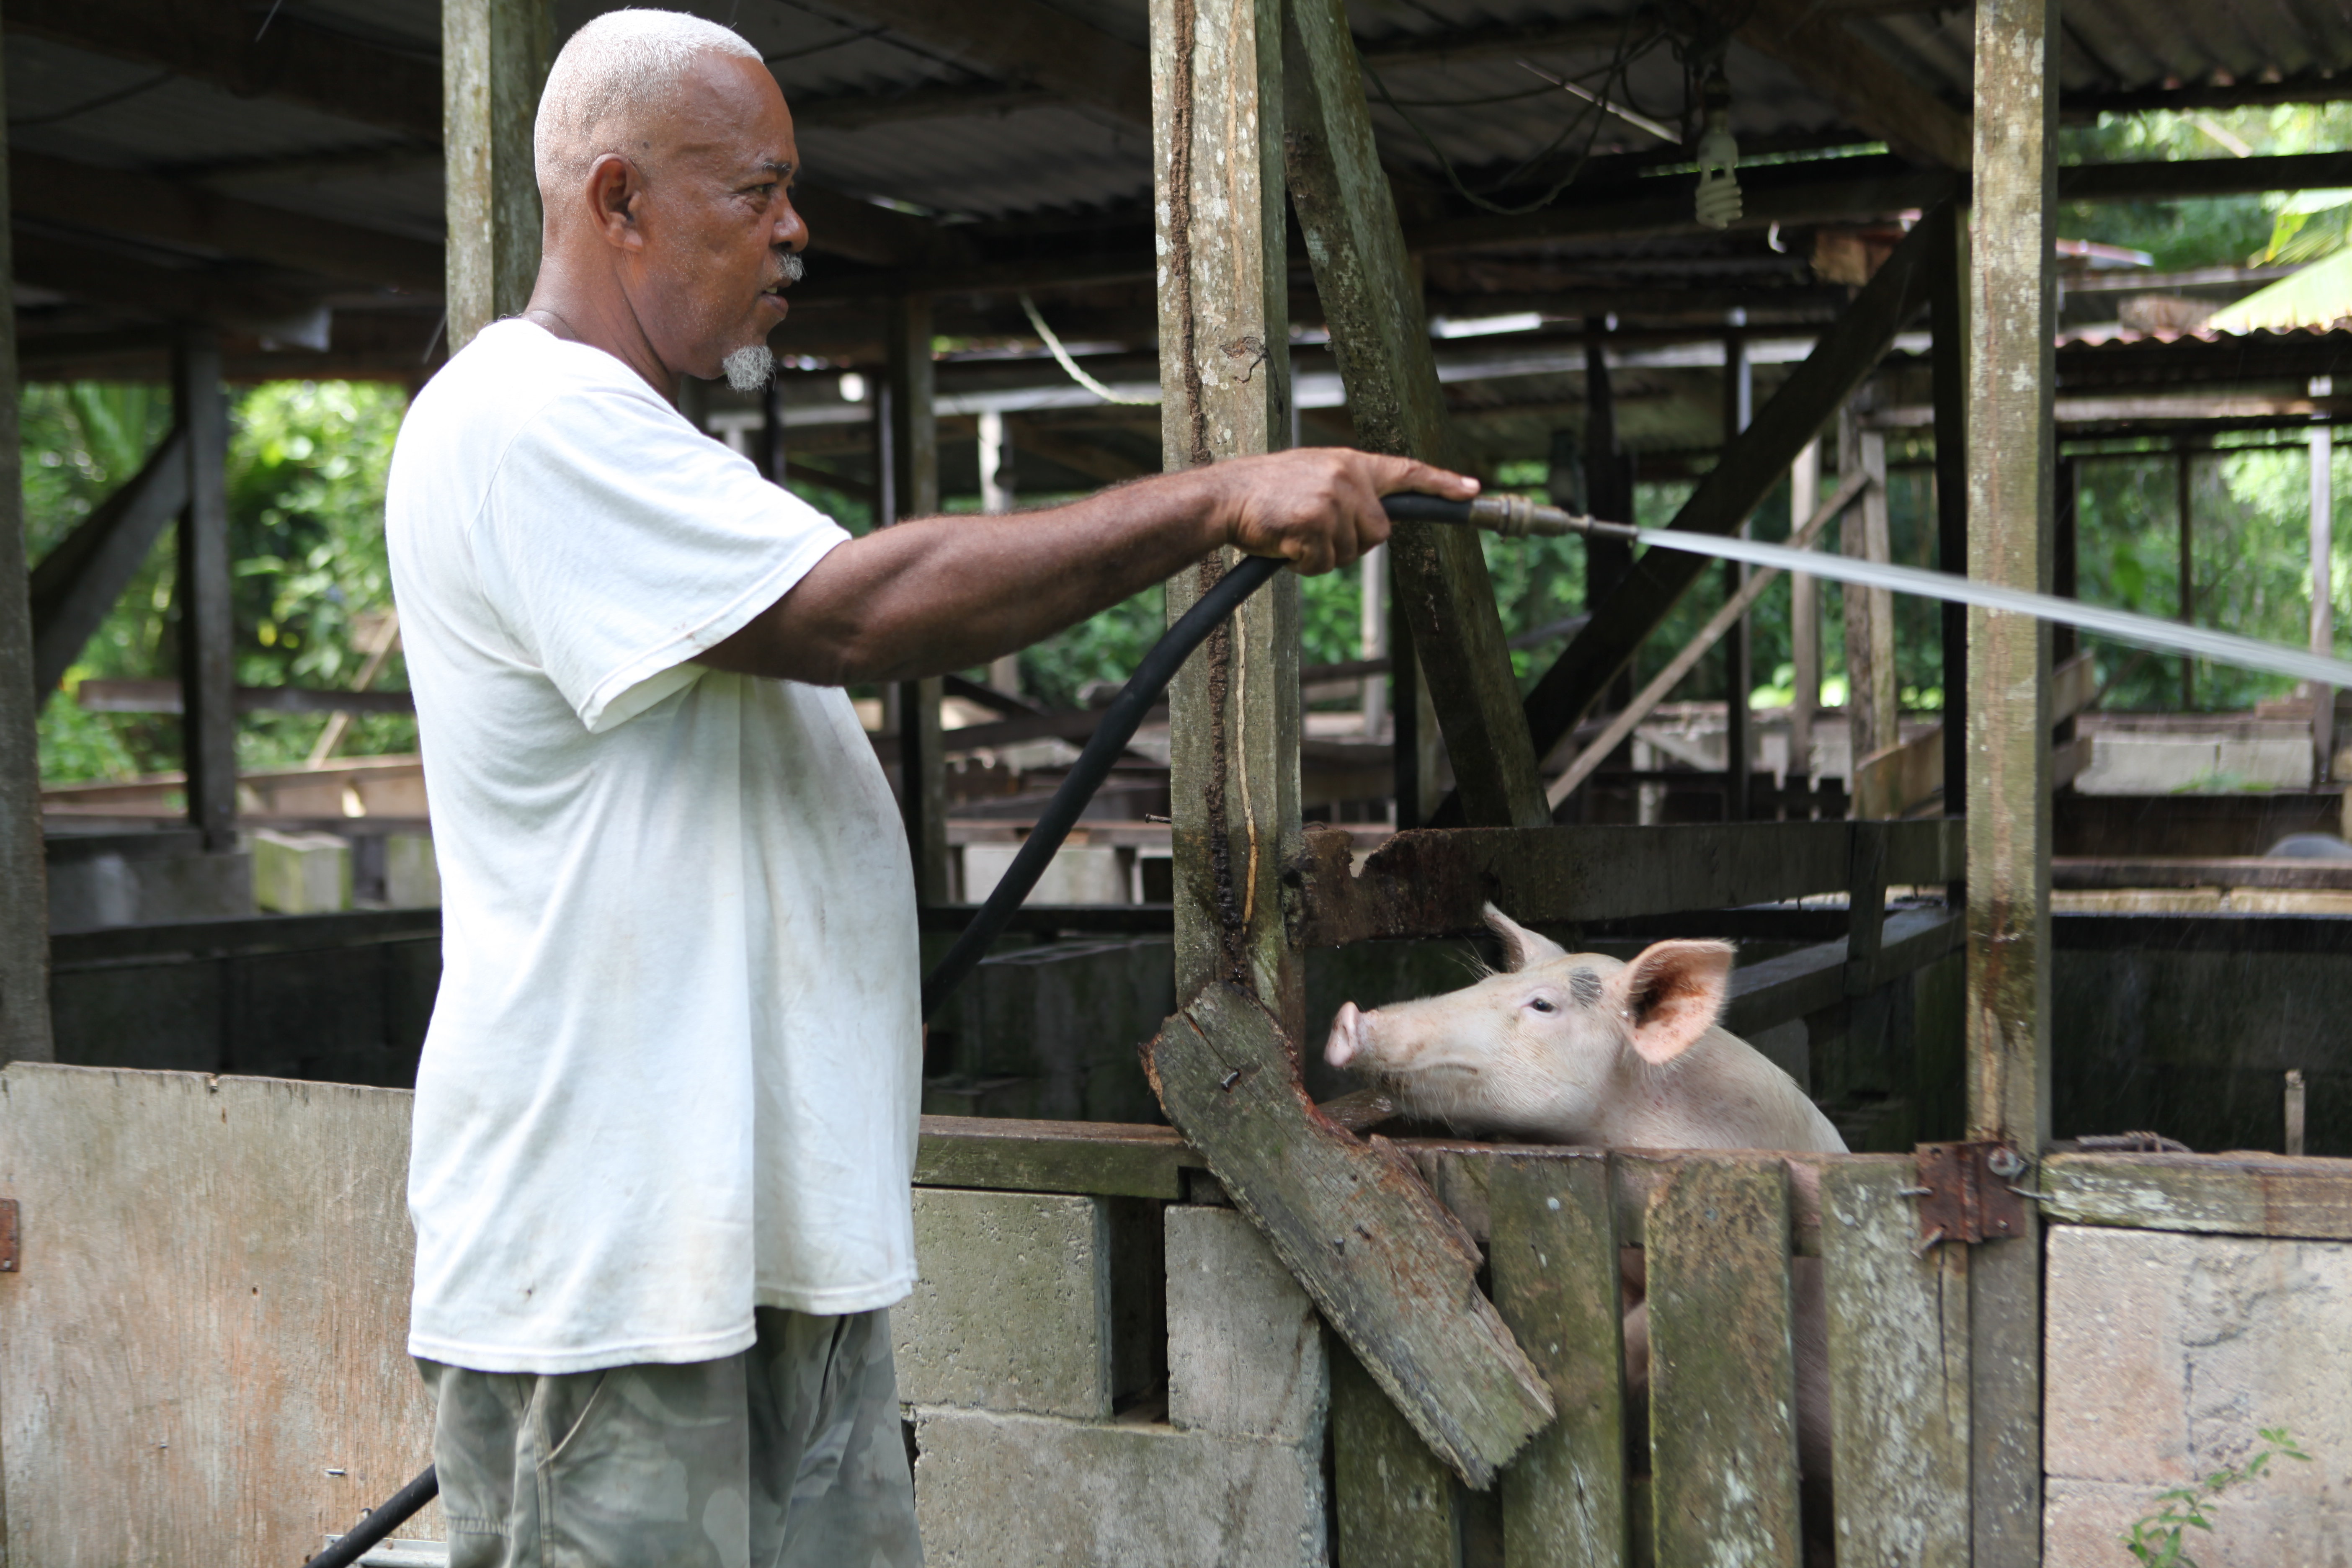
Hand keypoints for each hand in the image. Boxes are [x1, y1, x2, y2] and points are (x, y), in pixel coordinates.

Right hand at [1204, 448, 1478, 574]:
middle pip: (1378, 533)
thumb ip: (1349, 492)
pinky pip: (1324, 563)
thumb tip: (1378, 524)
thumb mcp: (1313, 479)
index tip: (1472, 489)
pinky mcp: (1315, 521)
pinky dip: (1304, 566)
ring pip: (1351, 552)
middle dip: (1350, 544)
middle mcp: (1347, 476)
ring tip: (1292, 535)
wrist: (1224, 497)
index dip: (1441, 483)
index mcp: (1349, 464)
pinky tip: (1284, 546)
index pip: (1406, 470)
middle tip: (1313, 535)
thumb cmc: (1265, 495)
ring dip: (1322, 556)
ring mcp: (1332, 498)